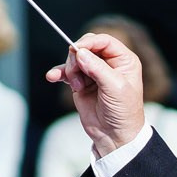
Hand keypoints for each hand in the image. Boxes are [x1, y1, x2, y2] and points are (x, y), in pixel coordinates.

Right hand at [45, 31, 149, 157]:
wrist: (114, 136)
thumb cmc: (124, 112)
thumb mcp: (115, 88)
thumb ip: (98, 68)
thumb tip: (80, 52)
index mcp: (124, 60)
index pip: (104, 41)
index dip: (89, 43)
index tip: (76, 50)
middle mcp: (109, 64)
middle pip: (86, 47)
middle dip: (77, 58)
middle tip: (76, 73)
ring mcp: (93, 73)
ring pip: (75, 59)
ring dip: (70, 70)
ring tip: (77, 87)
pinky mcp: (81, 83)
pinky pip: (66, 72)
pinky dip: (58, 73)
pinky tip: (52, 76)